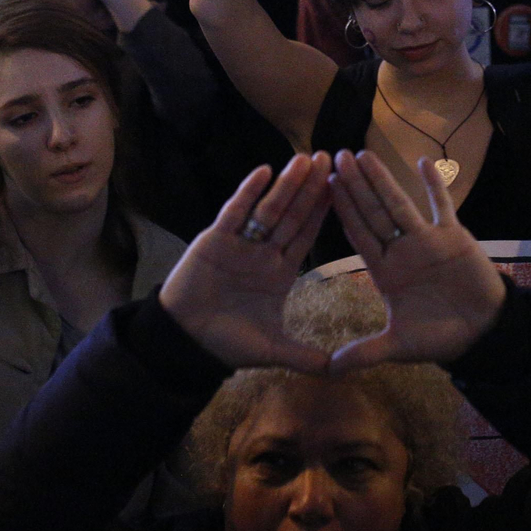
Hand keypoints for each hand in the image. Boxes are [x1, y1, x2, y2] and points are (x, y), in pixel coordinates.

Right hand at [158, 157, 331, 372]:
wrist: (186, 341)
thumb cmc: (227, 342)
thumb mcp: (273, 350)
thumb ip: (306, 357)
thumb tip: (341, 371)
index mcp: (280, 272)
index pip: (307, 236)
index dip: (324, 212)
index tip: (344, 188)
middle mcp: (263, 252)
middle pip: (292, 215)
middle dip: (310, 188)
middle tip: (328, 158)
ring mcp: (240, 243)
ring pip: (268, 208)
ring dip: (286, 184)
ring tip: (304, 159)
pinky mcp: (215, 239)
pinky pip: (234, 212)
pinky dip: (248, 192)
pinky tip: (264, 172)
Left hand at [327, 150, 506, 369]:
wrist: (480, 332)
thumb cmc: (439, 337)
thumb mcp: (398, 346)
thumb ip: (365, 353)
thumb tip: (329, 369)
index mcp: (385, 271)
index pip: (358, 235)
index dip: (342, 211)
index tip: (324, 187)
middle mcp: (401, 251)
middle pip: (373, 212)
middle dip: (355, 186)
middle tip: (336, 156)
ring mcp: (426, 240)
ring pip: (399, 204)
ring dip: (383, 180)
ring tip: (364, 154)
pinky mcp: (453, 237)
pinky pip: (442, 207)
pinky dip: (434, 186)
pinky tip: (423, 162)